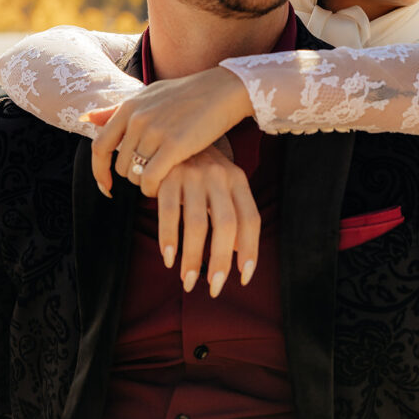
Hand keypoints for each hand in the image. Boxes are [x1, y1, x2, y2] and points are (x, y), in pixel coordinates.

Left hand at [87, 67, 251, 196]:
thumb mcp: (149, 95)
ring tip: (162, 176)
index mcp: (129, 106)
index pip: (100, 146)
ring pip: (136, 175)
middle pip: (121, 166)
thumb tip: (86, 119)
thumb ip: (117, 110)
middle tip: (152, 174)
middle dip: (133, 177)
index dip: (99, 171)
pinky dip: (153, 189)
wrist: (223, 89)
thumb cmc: (188, 94)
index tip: (106, 186)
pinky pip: (151, 179)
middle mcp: (138, 118)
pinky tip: (164, 186)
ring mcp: (155, 131)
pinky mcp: (175, 145)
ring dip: (145, 183)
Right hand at [157, 145, 260, 294]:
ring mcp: (193, 175)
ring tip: (188, 281)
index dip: (250, 250)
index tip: (243, 279)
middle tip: (214, 288)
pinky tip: (168, 259)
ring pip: (197, 223)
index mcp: (238, 179)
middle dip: (220, 260)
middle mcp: (219, 176)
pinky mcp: (167, 177)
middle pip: (226, 224)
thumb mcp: (224, 186)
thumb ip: (234, 216)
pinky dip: (168, 238)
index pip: (250, 219)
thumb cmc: (204, 169)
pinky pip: (168, 212)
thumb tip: (237, 256)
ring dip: (192, 257)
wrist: (175, 130)